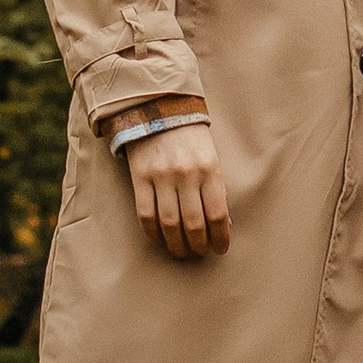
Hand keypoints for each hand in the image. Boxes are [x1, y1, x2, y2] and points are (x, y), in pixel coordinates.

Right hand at [125, 117, 231, 260]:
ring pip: (169, 224)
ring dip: (177, 245)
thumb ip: (216, 188)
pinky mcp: (140, 178)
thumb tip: (222, 225)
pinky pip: (146, 215)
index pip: (217, 214)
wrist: (158, 109)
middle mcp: (186, 174)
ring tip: (182, 252)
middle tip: (201, 253)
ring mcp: (161, 176)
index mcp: (210, 168)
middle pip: (193, 224)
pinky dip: (154, 233)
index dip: (220, 238)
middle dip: (199, 246)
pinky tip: (161, 239)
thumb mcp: (211, 156)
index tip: (220, 249)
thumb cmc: (190, 137)